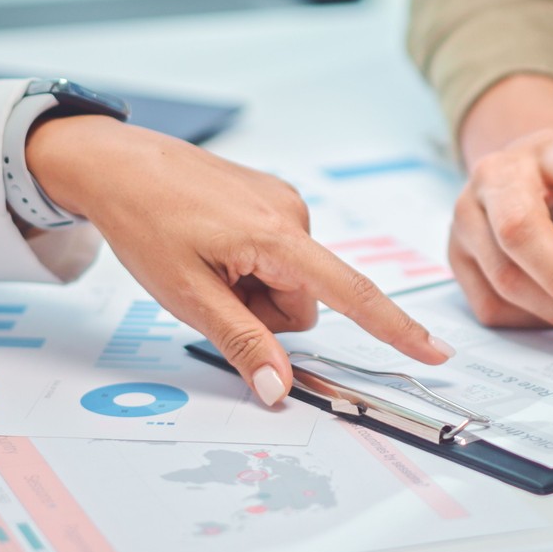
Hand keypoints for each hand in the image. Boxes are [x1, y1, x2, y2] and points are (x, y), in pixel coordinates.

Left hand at [25, 116, 450, 404]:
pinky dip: (248, 268)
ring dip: (252, 292)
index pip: (353, 295)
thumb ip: (241, 342)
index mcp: (278, 238)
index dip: (396, 330)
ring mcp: (283, 203)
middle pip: (305, 303)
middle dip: (264, 315)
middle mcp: (292, 214)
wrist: (116, 162)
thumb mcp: (186, 295)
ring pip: (288, 284)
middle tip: (209, 293)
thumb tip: (279, 389)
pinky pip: (276, 258)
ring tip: (204, 265)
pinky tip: (210, 247)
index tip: (436, 352)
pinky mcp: (271, 199)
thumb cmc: (144, 220)